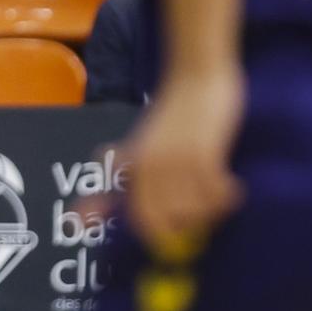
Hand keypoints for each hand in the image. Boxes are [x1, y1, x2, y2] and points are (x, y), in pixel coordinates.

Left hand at [120, 67, 244, 257]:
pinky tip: (231, 184)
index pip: (144, 219)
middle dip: (192, 225)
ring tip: (219, 194)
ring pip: (196, 210)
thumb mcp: (140, 145)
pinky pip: (216, 192)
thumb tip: (81, 218)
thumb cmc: (173, 116)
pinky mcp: (205, 152)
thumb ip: (119, 176)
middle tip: (207, 210)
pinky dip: (227, 195)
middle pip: (172, 221)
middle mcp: (152, 167)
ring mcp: (177, 160)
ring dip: (213, 210)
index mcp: (135, 167)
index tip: (182, 234)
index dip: (163, 234)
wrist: (197, 76)